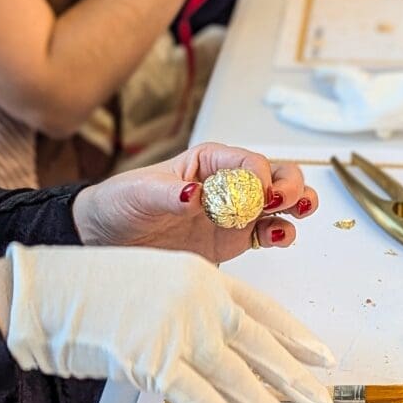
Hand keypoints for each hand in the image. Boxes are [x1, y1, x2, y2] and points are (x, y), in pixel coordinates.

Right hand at [0, 244, 334, 402]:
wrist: (48, 291)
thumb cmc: (94, 288)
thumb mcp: (156, 286)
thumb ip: (193, 313)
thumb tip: (221, 351)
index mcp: (202, 274)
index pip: (263, 309)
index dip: (295, 335)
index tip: (320, 354)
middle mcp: (200, 298)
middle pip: (260, 344)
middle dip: (294, 377)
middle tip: (320, 398)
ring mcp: (180, 328)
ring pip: (238, 377)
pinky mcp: (156, 361)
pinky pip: (202, 400)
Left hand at [73, 142, 320, 262]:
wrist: (105, 240)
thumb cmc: (122, 203)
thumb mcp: (140, 193)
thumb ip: (170, 195)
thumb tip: (196, 195)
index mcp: (210, 162)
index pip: (248, 161)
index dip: (259, 176)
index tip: (256, 194)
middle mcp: (228, 184)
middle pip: (276, 175)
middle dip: (288, 185)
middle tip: (283, 201)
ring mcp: (234, 213)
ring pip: (280, 202)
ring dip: (296, 205)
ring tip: (297, 214)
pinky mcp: (233, 240)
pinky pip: (267, 234)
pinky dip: (281, 234)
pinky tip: (278, 238)